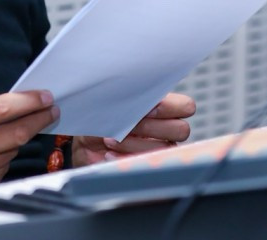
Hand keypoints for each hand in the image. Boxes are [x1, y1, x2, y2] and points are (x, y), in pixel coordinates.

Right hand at [0, 90, 58, 199]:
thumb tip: (9, 106)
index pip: (2, 110)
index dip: (28, 102)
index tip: (44, 96)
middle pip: (16, 132)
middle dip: (38, 118)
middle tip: (51, 109)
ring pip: (12, 150)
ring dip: (23, 136)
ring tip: (28, 124)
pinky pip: (4, 167)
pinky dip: (8, 154)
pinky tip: (3, 146)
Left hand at [72, 92, 195, 165]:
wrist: (80, 141)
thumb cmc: (98, 116)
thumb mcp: (109, 102)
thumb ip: (129, 97)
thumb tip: (142, 102)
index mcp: (160, 107)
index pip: (186, 106)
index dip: (170, 107)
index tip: (146, 109)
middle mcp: (164, 130)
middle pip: (181, 129)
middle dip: (150, 127)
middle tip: (127, 126)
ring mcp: (157, 151)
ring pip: (163, 149)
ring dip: (133, 144)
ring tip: (109, 140)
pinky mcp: (146, 168)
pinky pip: (148, 168)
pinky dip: (125, 160)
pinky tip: (109, 154)